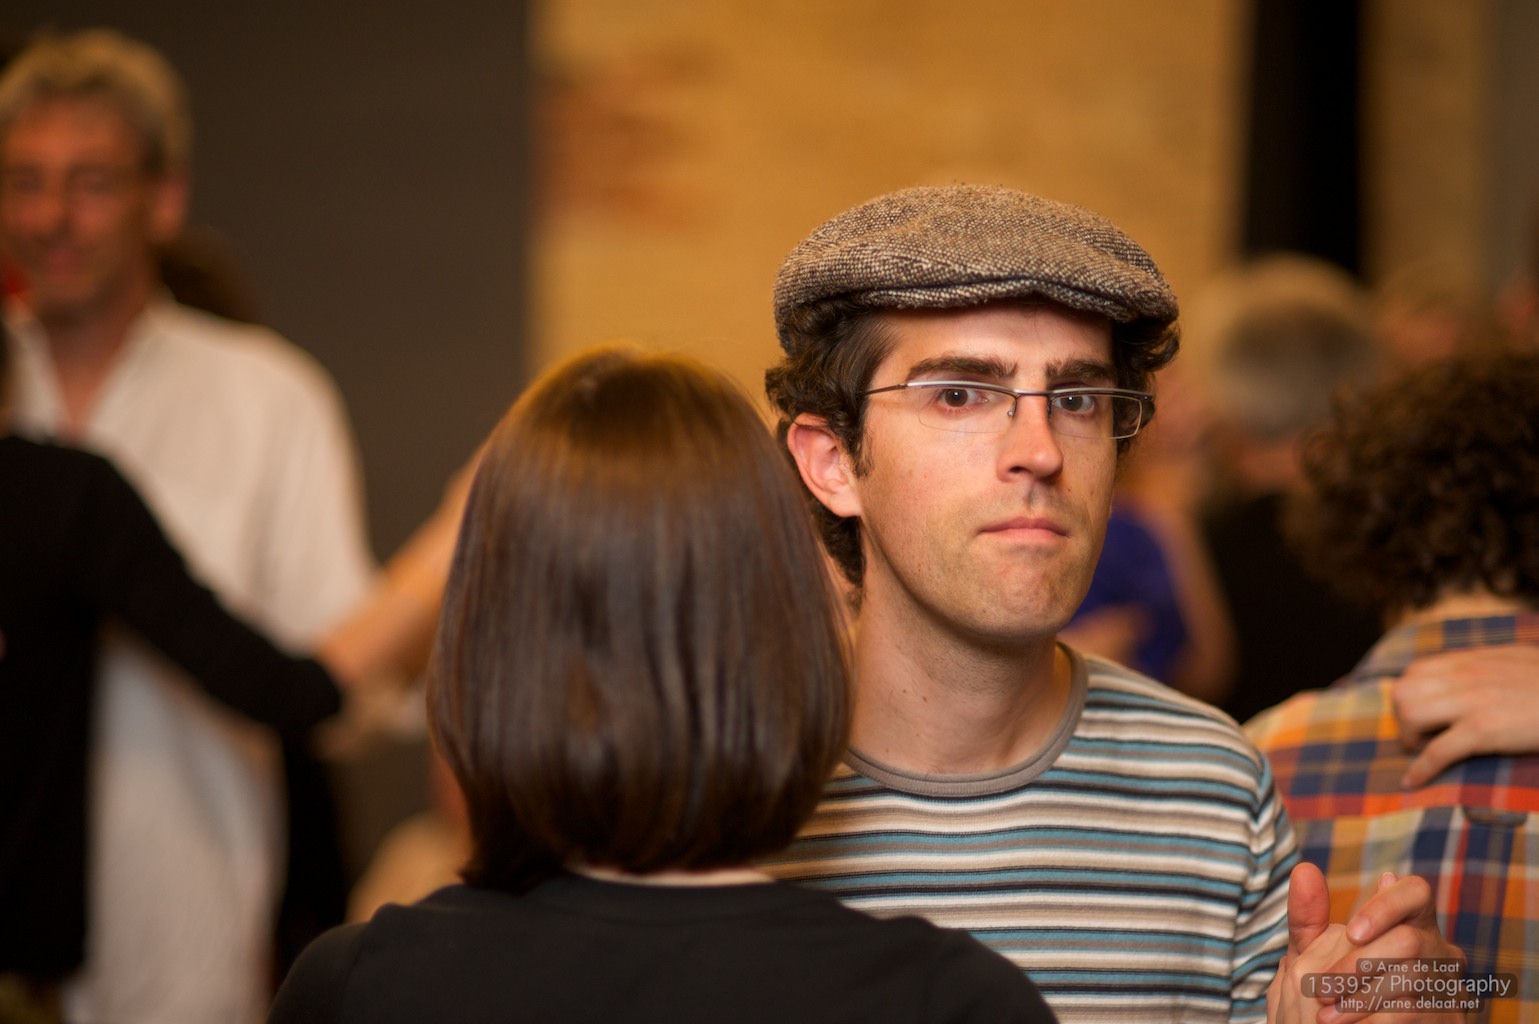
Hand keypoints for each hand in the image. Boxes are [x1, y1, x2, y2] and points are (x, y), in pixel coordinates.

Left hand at [1281, 864, 1463, 1023]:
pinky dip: (1373, 1017)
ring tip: (1326, 1014)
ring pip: (1412, 976)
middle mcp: (1439, 950)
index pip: (1415, 891)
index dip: (1386, 906)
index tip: (1353, 933)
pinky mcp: (1450, 1018)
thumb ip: (1309, 918)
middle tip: (1321, 988)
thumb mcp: (1315, 955)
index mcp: (1410, 923)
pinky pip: (1414, 1011)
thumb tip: (1304, 869)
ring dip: (1360, 996)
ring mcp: (1449, 985)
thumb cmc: (1335, 993)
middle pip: (1409, 939)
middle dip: (1358, 964)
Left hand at [1393, 646, 1538, 786]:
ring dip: (1410, 739)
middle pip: (1402, 692)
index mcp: (1472, 661)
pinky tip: (1414, 782)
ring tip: (1423, 753)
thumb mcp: (1515, 662)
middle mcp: (1465, 676)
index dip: (1410, 696)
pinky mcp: (1484, 729)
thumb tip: (1464, 678)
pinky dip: (1420, 769)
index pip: (1414, 672)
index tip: (1421, 717)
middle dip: (1402, 719)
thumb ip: (1486, 668)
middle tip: (1420, 738)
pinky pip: (1436, 750)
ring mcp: (1473, 701)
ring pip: (1410, 715)